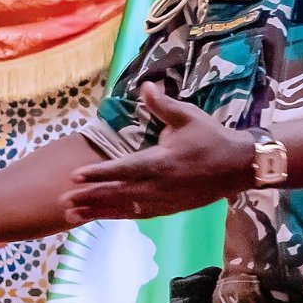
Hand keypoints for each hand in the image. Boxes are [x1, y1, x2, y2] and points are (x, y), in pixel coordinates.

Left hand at [62, 83, 254, 222]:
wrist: (238, 167)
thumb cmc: (211, 138)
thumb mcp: (188, 116)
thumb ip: (163, 105)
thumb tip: (145, 86)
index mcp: (161, 162)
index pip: (123, 169)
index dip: (99, 174)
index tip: (75, 177)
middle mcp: (159, 186)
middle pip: (118, 194)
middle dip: (89, 197)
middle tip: (63, 200)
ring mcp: (163, 201)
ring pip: (124, 209)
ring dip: (98, 211)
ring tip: (72, 214)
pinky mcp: (168, 209)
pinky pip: (137, 214)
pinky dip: (117, 215)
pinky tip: (101, 216)